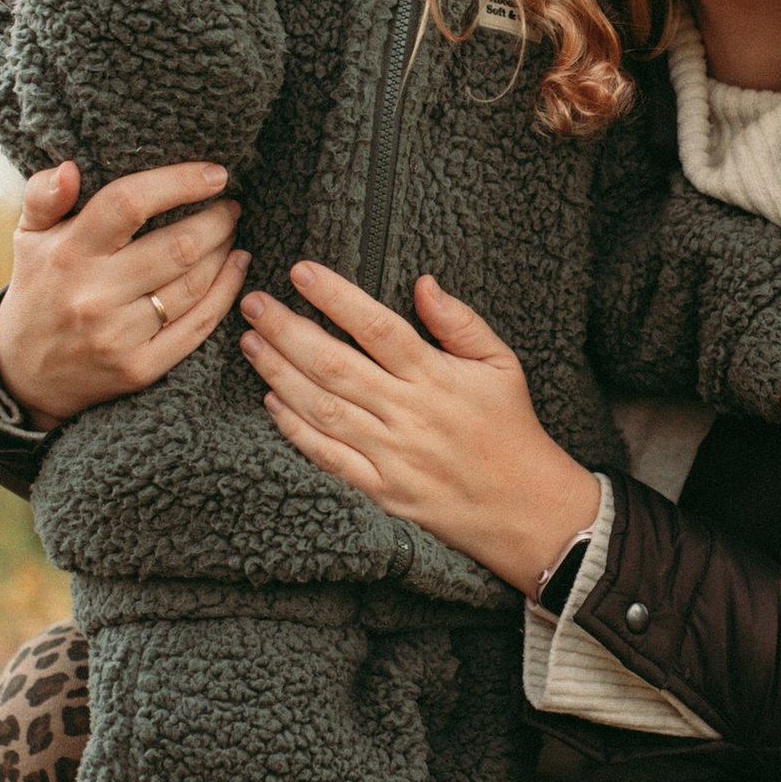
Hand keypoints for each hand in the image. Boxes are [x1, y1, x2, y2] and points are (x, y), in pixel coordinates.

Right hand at [0, 158, 246, 426]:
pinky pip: (198, 325)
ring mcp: (118, 336)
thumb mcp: (27, 238)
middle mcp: (94, 295)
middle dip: (217, 220)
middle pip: (178, 246)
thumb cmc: (38, 290)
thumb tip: (69, 169)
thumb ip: (43, 196)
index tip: (215, 173)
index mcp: (69, 253)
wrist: (26, 376)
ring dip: (224, 251)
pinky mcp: (140, 368)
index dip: (179, 183)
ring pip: (194, 284)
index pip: (128, 204)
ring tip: (230, 232)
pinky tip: (237, 267)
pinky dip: (227, 291)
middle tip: (229, 206)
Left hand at [239, 264, 602, 595]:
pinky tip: (271, 403)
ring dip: (280, 374)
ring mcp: (393, 456)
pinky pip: (329, 458)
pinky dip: (297, 431)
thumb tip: (423, 282)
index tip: (300, 271)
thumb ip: (461, 323)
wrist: (528, 510)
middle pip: (336, 365)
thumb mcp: (502, 365)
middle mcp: (409, 414)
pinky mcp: (382, 492)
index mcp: (437, 377)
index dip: (335, 297)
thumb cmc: (512, 430)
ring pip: (323, 409)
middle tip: (253, 303)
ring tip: (251, 343)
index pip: (378, 327)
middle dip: (288, 330)